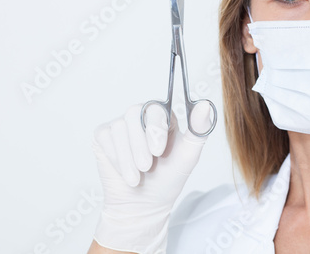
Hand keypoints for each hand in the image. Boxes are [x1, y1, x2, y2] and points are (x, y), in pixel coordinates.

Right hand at [91, 101, 211, 252]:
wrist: (144, 204)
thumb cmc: (168, 178)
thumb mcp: (189, 155)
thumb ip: (199, 129)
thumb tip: (206, 105)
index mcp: (163, 116)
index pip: (156, 108)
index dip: (155, 128)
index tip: (158, 151)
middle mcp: (141, 115)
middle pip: (134, 113)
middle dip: (140, 145)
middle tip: (146, 166)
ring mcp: (121, 124)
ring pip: (118, 127)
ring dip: (128, 157)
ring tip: (138, 176)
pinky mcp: (103, 135)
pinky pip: (104, 137)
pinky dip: (116, 158)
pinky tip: (125, 172)